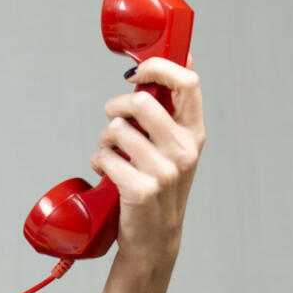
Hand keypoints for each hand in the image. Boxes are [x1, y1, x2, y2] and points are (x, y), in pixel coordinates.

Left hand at [90, 54, 204, 273]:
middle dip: (114, 106)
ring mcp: (165, 171)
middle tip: (112, 120)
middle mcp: (184, 150)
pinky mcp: (141, 190)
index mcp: (194, 133)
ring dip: (103, 138)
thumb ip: (172, 108)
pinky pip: (104, 157)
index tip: (137, 72)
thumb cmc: (159, 185)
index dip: (159, 67)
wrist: (154, 238)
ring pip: (117, 129)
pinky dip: (98, 161)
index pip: (188, 82)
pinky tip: (106, 172)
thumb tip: (181, 54)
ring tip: (109, 152)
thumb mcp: (174, 146)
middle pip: (141, 101)